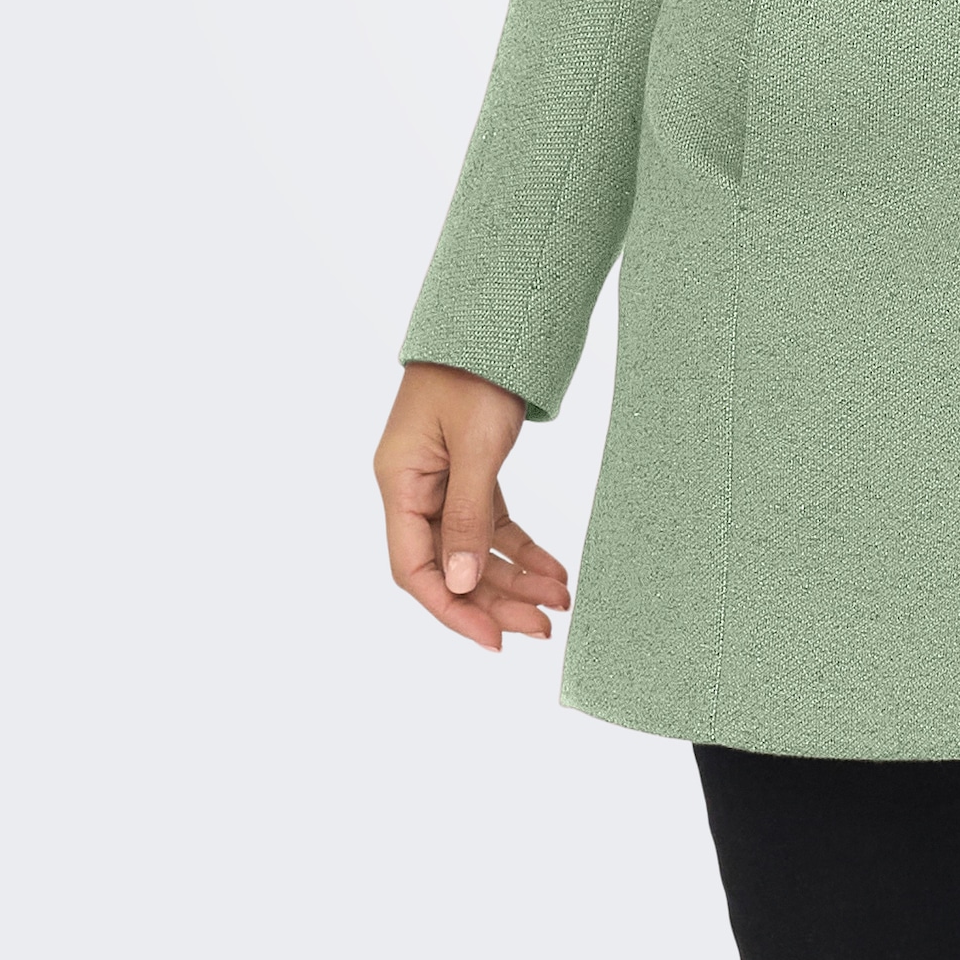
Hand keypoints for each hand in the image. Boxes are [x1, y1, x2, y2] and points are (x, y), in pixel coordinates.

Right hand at [374, 361, 570, 651]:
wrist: (494, 320)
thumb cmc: (475, 372)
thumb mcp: (476, 445)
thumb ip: (467, 515)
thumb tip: (459, 583)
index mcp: (399, 484)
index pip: (414, 568)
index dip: (451, 609)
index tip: (493, 639)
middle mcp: (415, 489)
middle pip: (450, 564)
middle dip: (495, 600)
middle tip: (543, 629)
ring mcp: (442, 482)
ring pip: (475, 549)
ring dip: (514, 579)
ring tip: (559, 603)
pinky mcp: (471, 472)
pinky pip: (493, 523)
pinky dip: (522, 548)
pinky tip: (553, 571)